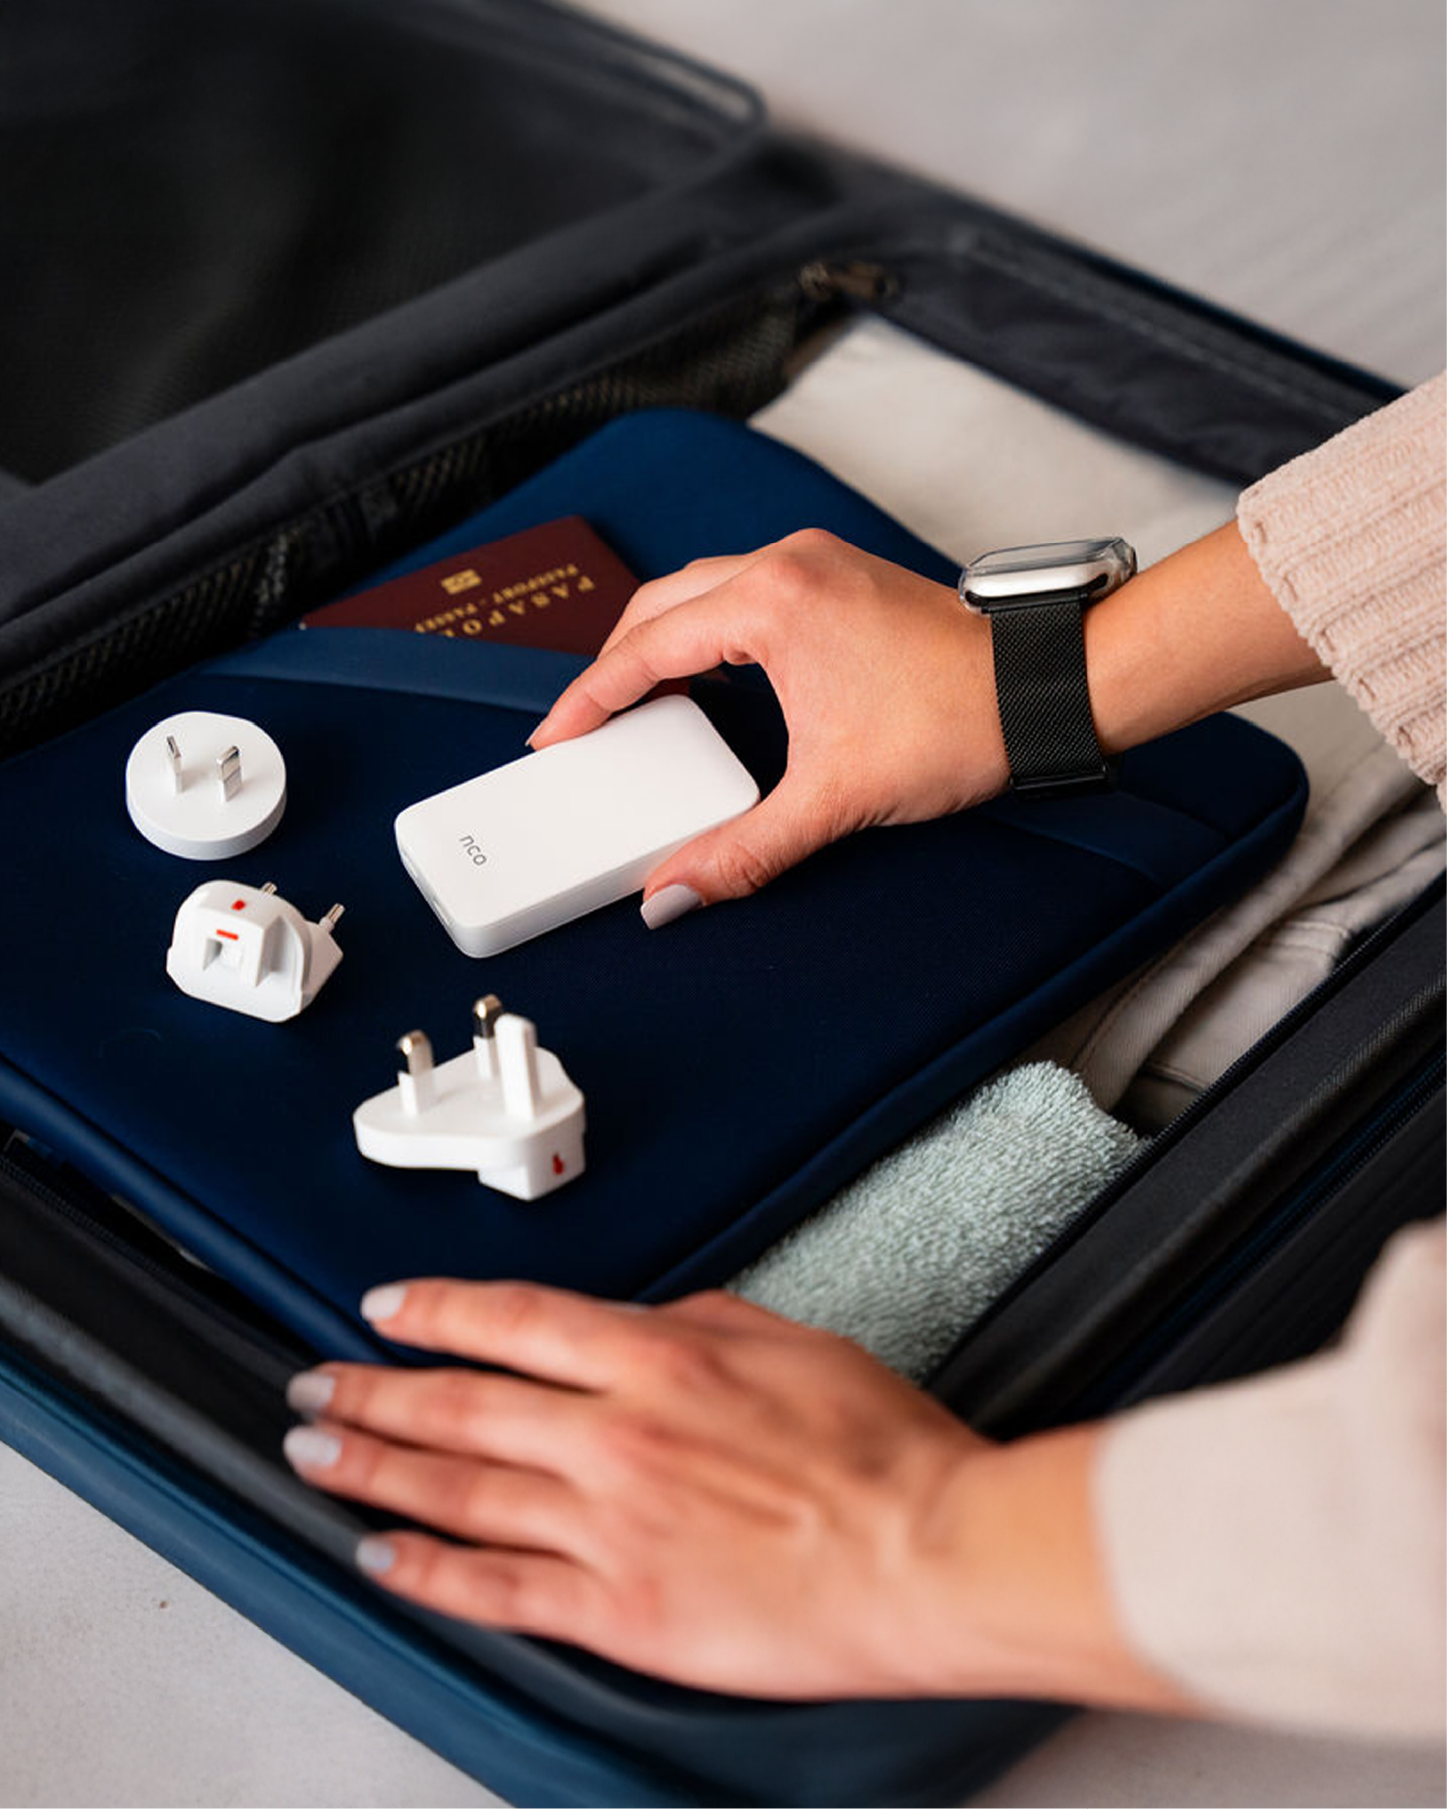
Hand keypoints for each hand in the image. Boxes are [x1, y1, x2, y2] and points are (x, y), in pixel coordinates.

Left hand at [282, 1280, 1187, 1709]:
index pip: (512, 1320)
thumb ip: (696, 1321)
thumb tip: (638, 1319)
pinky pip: (499, 1589)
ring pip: (459, 1491)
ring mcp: (609, 1525)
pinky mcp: (622, 1611)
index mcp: (658, 1358)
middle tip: (313, 1387)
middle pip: (460, 1403)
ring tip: (317, 1457)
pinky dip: (429, 1571)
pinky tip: (384, 1557)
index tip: (388, 1309)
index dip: (436, 1310)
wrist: (929, 1554)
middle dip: (371, 1392)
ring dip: (374, 1469)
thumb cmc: (879, 1451)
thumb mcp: (790, 1338)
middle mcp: (615, 1434)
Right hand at [528, 530, 1007, 921]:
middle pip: (661, 605)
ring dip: (661, 643)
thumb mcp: (836, 798)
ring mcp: (815, 562)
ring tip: (637, 705)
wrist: (1047, 689)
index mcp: (771, 602)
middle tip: (586, 726)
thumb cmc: (960, 721)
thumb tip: (675, 893)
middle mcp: (786, 564)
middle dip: (614, 665)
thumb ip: (743, 851)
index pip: (646, 646)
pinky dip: (707, 632)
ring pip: (702, 590)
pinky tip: (708, 678)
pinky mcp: (838, 576)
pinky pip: (742, 591)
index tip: (556, 737)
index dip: (590, 698)